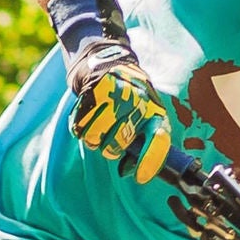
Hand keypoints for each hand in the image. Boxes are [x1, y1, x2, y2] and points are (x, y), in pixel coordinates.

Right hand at [68, 42, 172, 183]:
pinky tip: (87, 120)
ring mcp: (114, 96)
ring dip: (94, 139)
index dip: (149, 162)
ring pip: (96, 137)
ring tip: (98, 131)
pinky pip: (81, 125)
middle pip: (118, 143)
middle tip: (110, 143)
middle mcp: (137, 103)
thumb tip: (128, 172)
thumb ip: (140, 142)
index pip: (158, 140)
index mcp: (154, 111)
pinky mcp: (93, 91)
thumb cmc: (131, 97)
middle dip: (111, 149)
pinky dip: (81, 128)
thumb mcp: (144, 116)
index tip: (140, 178)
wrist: (110, 61)